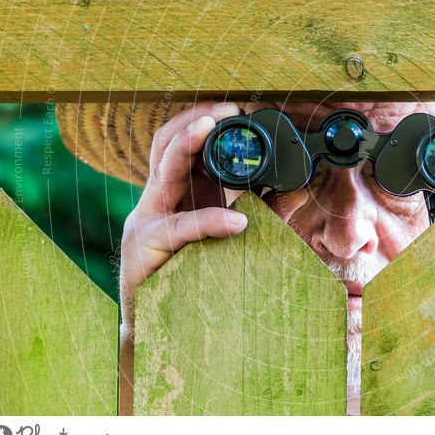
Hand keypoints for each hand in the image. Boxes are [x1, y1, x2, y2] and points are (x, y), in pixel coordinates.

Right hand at [119, 101, 247, 338]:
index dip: (200, 120)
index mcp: (172, 195)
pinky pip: (180, 228)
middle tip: (226, 107)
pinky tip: (237, 221)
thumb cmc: (187, 277)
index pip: (177, 145)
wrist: (151, 327)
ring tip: (211, 125)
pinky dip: (209, 220)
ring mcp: (146, 222)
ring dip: (185, 144)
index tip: (234, 107)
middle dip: (192, 119)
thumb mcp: (215, 237)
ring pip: (161, 172)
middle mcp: (155, 202)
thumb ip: (242, 211)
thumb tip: (288, 192)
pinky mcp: (147, 250)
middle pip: (164, 145)